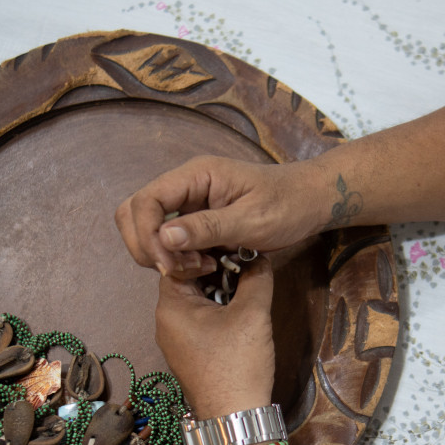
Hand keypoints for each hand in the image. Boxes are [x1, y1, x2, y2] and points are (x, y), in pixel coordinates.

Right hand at [116, 155, 326, 277]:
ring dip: (164, 255)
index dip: (146, 236)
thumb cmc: (287, 205)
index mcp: (196, 175)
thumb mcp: (251, 220)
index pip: (145, 201)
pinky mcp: (195, 220)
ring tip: (200, 268)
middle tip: (181, 269)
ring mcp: (188, 202)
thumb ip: (207, 227)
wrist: (309, 201)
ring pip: (148, 228)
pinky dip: (177, 258)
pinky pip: (169, 239)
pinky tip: (206, 266)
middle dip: (148, 247)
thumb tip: (163, 236)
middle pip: (135, 213)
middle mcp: (185, 185)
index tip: (168, 266)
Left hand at [155, 257, 275, 417]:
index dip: (206, 250)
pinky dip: (218, 310)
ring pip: (196, 300)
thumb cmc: (237, 364)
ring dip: (219, 290)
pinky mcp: (189, 353)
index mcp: (170, 307)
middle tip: (243, 262)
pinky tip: (240, 309)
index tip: (232, 247)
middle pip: (188, 280)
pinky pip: (200, 320)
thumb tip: (259, 257)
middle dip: (216, 270)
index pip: (180, 261)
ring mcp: (176, 340)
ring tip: (246, 284)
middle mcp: (165, 322)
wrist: (235, 417)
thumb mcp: (252, 314)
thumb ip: (256, 277)